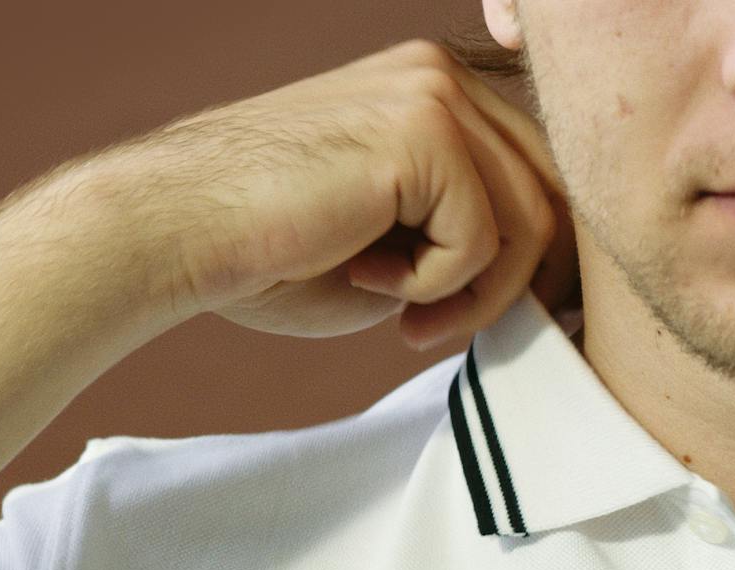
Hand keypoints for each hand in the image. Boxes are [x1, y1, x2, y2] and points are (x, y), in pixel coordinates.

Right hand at [68, 37, 576, 348]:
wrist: (176, 234)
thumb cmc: (272, 252)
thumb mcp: (403, 244)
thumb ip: (475, 241)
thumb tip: (558, 283)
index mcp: (438, 92)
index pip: (541, 176)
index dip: (537, 260)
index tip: (489, 316)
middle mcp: (443, 75)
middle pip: (552, 195)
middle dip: (515, 283)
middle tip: (443, 329)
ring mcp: (435, 92)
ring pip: (529, 222)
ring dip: (475, 296)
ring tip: (407, 319)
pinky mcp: (424, 129)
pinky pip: (484, 237)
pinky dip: (438, 285)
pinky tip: (369, 281)